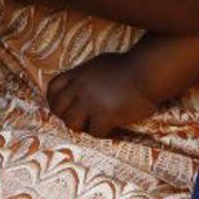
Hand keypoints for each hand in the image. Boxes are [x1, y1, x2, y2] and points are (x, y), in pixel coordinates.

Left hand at [48, 53, 162, 137]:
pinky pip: (95, 133)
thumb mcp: (99, 65)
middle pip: (58, 109)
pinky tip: (113, 127)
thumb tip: (79, 86)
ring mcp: (90, 103)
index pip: (52, 89)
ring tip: (96, 124)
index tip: (63, 109)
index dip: (55, 101)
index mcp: (77, 75)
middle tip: (82, 120)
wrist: (146, 73)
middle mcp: (79, 88)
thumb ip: (85, 77)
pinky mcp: (104, 116)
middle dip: (67, 116)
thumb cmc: (127, 66)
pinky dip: (103, 132)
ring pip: (72, 124)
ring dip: (83, 126)